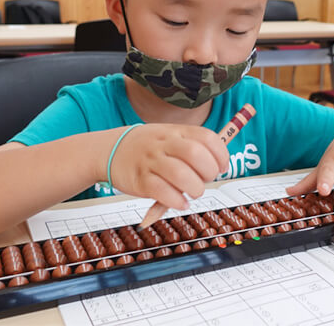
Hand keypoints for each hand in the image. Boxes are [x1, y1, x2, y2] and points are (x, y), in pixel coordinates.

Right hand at [108, 124, 229, 209]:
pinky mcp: (140, 180)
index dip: (221, 155)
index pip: (207, 137)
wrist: (111, 150)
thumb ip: (193, 146)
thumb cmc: (148, 147)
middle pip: (196, 154)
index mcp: (176, 131)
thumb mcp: (170, 137)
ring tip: (193, 193)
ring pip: (180, 174)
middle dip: (209, 172)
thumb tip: (220, 164)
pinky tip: (180, 202)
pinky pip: (163, 192)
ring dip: (195, 189)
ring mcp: (151, 161)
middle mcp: (164, 143)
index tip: (222, 167)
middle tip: (205, 180)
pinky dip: (177, 201)